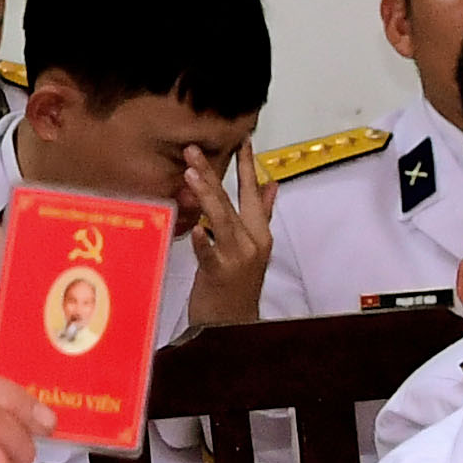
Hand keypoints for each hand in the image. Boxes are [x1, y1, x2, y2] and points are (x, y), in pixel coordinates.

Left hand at [180, 144, 274, 327]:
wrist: (234, 321)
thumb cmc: (237, 282)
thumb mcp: (252, 246)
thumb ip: (261, 214)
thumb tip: (271, 185)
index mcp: (259, 232)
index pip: (251, 193)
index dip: (248, 166)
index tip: (242, 140)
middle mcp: (251, 241)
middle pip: (231, 201)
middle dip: (213, 173)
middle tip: (192, 150)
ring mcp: (237, 257)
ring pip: (222, 221)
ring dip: (207, 196)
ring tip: (190, 174)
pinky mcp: (220, 274)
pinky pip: (211, 255)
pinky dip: (205, 241)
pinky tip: (197, 229)